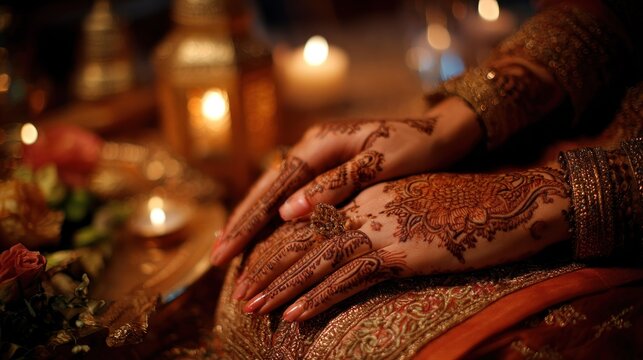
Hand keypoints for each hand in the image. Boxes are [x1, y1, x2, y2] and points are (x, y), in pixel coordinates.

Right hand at [210, 97, 481, 265]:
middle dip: (241, 224)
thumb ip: (337, 185)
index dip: (249, 218)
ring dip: (253, 224)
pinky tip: (266, 238)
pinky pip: (296, 198)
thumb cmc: (420, 145)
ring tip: (231, 252)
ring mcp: (321, 159)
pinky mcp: (332, 172)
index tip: (228, 247)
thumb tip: (288, 212)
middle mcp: (314, 147)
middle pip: (267, 189)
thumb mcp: (382, 163)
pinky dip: (277, 220)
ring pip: (277, 194)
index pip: (275, 184)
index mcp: (322, 141)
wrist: (447, 132)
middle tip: (218, 259)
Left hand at [236, 167, 570, 320]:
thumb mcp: (418, 205)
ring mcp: (383, 229)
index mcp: (369, 195)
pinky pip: (351, 278)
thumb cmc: (470, 206)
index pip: (314, 225)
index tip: (260, 270)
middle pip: (307, 243)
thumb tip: (362, 243)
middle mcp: (368, 208)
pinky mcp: (402, 251)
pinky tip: (296, 315)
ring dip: (284, 287)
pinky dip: (320, 297)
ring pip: (320, 261)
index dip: (283, 250)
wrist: (514, 200)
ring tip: (254, 308)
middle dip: (271, 271)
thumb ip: (385, 218)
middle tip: (242, 295)